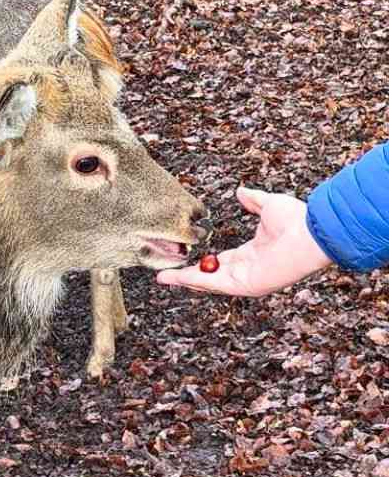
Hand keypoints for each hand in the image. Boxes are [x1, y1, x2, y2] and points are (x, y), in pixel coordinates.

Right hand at [156, 186, 332, 296]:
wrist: (312, 231)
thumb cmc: (298, 220)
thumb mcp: (268, 205)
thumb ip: (253, 201)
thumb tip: (241, 192)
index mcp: (252, 255)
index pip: (222, 262)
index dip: (202, 261)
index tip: (185, 258)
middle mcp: (248, 270)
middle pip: (210, 276)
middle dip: (186, 276)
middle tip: (165, 275)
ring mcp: (247, 279)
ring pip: (208, 282)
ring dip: (185, 280)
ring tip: (163, 277)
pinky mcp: (247, 284)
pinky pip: (215, 284)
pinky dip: (194, 281)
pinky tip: (176, 278)